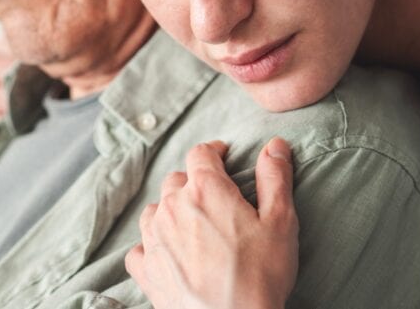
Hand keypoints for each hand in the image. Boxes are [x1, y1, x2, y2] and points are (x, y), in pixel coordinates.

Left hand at [126, 137, 298, 308]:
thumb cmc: (260, 275)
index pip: (201, 153)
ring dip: (171, 211)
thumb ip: (275, 178)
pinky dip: (151, 246)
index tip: (224, 156)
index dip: (214, 152)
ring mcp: (154, 239)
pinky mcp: (146, 271)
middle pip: (177, 180)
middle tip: (215, 197)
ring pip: (155, 210)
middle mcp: (172, 207)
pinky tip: (165, 253)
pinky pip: (139, 248)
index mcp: (205, 189)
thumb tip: (275, 146)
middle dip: (195, 182)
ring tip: (190, 224)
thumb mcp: (280, 221)